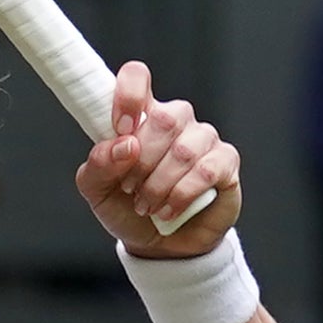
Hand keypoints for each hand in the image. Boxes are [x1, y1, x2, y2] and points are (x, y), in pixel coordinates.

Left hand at [75, 62, 239, 256]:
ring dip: (158, 184)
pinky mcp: (226, 162)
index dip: (128, 95)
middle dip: (141, 161)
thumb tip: (123, 145)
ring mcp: (203, 139)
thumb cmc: (125, 207)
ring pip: (184, 149)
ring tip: (146, 204)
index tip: (119, 128)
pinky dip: (181, 194)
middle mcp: (174, 120)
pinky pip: (206, 170)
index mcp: (139, 116)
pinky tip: (168, 209)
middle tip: (129, 187)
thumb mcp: (96, 190)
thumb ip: (98, 164)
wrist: (158, 244)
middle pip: (164, 119)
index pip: (137, 78)